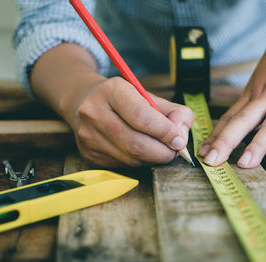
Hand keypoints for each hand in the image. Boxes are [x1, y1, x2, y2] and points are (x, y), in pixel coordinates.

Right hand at [72, 76, 193, 166]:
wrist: (84, 101)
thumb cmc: (123, 99)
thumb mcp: (149, 95)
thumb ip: (173, 112)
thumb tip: (181, 136)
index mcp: (112, 91)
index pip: (142, 117)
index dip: (165, 132)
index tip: (179, 140)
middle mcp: (95, 113)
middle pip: (136, 144)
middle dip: (163, 152)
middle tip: (174, 151)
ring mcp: (89, 136)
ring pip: (131, 158)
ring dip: (153, 159)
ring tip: (160, 150)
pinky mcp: (89, 154)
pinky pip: (123, 165)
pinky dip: (139, 162)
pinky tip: (141, 151)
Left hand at [198, 4, 265, 172]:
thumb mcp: (261, 76)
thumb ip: (254, 99)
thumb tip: (242, 120)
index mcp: (252, 92)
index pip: (229, 117)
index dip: (214, 136)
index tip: (202, 151)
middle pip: (242, 121)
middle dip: (224, 142)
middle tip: (211, 160)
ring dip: (257, 145)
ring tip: (244, 163)